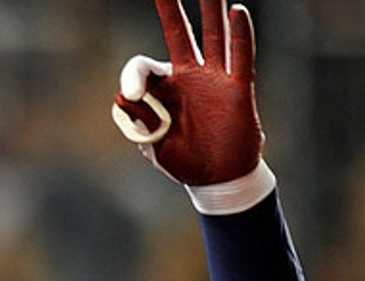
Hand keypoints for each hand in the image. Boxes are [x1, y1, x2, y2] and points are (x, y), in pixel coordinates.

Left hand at [113, 0, 263, 186]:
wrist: (217, 179)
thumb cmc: (184, 160)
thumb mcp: (154, 145)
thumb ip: (139, 122)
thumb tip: (123, 96)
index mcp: (162, 90)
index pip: (143, 68)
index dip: (135, 76)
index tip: (133, 96)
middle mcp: (188, 77)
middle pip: (178, 32)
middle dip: (170, 7)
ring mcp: (214, 79)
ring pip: (212, 35)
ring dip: (211, 7)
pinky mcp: (238, 89)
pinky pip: (240, 57)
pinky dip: (240, 35)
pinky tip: (237, 11)